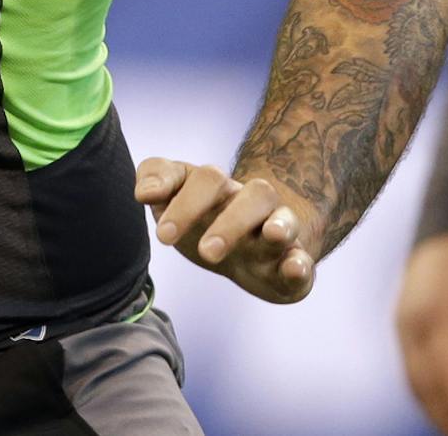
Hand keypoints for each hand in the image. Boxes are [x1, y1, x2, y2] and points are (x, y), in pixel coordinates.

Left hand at [134, 157, 318, 303]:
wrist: (245, 254)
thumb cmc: (201, 220)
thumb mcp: (171, 199)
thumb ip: (155, 182)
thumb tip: (144, 192)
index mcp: (217, 188)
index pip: (203, 179)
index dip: (181, 200)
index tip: (158, 228)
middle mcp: (249, 203)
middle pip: (252, 194)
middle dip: (230, 222)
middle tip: (204, 253)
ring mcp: (275, 232)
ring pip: (283, 220)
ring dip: (278, 228)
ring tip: (271, 236)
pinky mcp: (292, 263)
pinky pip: (303, 259)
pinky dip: (301, 264)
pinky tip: (294, 268)